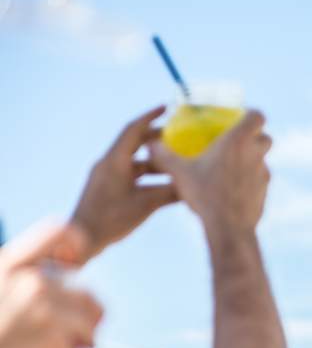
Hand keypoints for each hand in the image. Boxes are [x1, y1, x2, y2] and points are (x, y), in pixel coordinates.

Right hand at [0, 223, 103, 347]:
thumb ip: (17, 284)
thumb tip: (58, 286)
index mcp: (8, 265)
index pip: (57, 230)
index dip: (75, 243)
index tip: (74, 265)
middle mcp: (29, 280)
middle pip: (86, 291)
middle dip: (87, 316)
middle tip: (83, 335)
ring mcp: (44, 307)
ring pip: (89, 323)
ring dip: (82, 342)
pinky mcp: (52, 337)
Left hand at [71, 106, 178, 263]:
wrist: (82, 240)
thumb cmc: (111, 220)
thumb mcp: (146, 204)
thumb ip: (171, 192)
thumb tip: (193, 185)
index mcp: (114, 161)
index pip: (133, 130)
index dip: (151, 117)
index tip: (168, 108)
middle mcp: (108, 164)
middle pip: (134, 143)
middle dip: (157, 139)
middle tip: (179, 137)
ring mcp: (105, 176)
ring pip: (134, 161)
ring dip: (154, 161)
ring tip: (175, 165)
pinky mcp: (106, 188)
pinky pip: (129, 174)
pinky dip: (147, 174)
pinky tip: (162, 184)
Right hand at [149, 110, 271, 236]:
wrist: (228, 227)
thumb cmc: (204, 194)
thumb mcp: (180, 173)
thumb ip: (165, 156)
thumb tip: (150, 144)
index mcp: (239, 141)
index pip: (258, 116)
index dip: (250, 115)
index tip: (239, 118)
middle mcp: (256, 154)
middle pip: (265, 137)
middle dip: (254, 137)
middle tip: (235, 142)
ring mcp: (264, 173)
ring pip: (263, 159)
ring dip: (251, 159)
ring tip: (230, 167)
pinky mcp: (265, 191)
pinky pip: (260, 180)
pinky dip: (250, 180)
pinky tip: (232, 188)